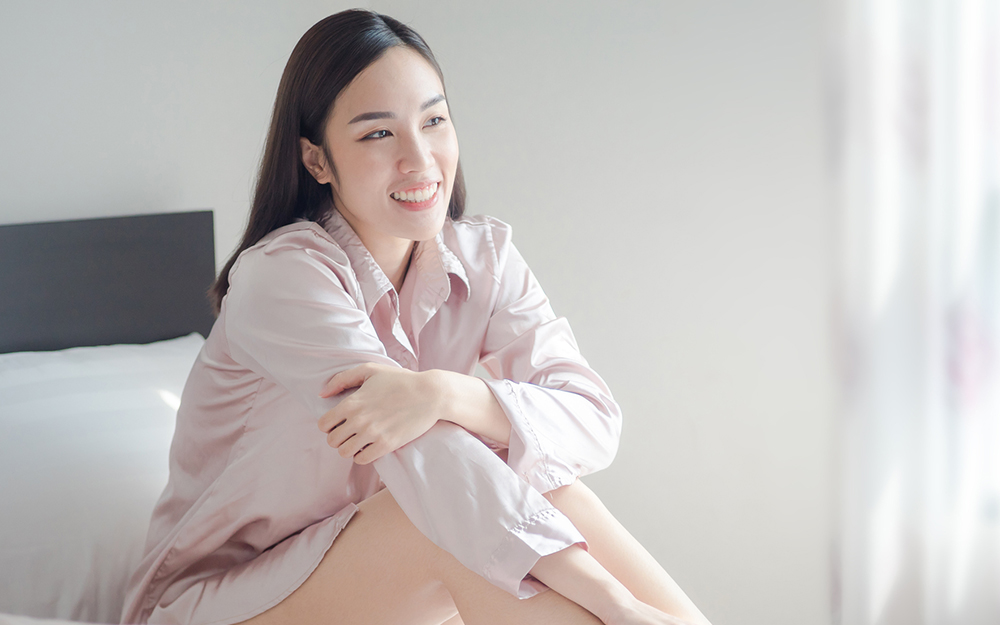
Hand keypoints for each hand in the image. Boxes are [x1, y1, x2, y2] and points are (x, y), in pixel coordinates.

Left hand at [317, 363, 441, 464]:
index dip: (329, 424)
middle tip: (350, 432)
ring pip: (345, 453)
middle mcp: (359, 420)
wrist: (430, 394)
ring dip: (350, 448)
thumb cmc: (400, 380)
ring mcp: (372, 434)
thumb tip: (322, 394)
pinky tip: (370, 446)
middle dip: (339, 437)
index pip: (324, 424)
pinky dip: (362, 455)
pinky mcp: (387, 445)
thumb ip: (342, 379)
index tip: (339, 422)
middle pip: (332, 441)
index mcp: (352, 402)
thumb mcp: (370, 370)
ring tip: (360, 440)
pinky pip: (362, 460)